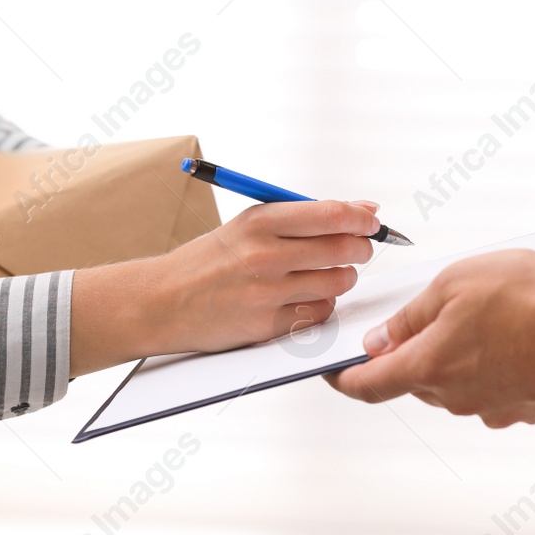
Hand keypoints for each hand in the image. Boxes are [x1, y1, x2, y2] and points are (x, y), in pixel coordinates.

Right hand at [70, 200, 379, 374]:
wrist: (161, 301)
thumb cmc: (208, 261)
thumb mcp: (246, 226)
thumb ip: (302, 216)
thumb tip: (363, 208)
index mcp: (259, 221)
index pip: (332, 214)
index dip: (363, 218)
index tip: (373, 221)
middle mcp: (264, 254)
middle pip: (343, 249)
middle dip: (360, 249)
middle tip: (357, 250)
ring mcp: (266, 292)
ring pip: (337, 283)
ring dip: (340, 280)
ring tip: (322, 276)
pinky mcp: (267, 325)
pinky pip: (319, 314)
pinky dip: (320, 307)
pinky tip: (303, 300)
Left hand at [325, 249, 534, 427]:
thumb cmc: (528, 293)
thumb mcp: (453, 285)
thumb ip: (409, 318)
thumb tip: (379, 343)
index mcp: (428, 368)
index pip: (367, 387)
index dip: (343, 379)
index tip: (331, 370)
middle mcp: (455, 398)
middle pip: (412, 382)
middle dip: (409, 355)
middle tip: (425, 318)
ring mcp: (492, 409)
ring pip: (453, 387)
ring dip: (453, 359)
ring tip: (482, 318)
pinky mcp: (525, 410)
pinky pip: (491, 391)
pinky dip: (490, 368)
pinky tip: (511, 337)